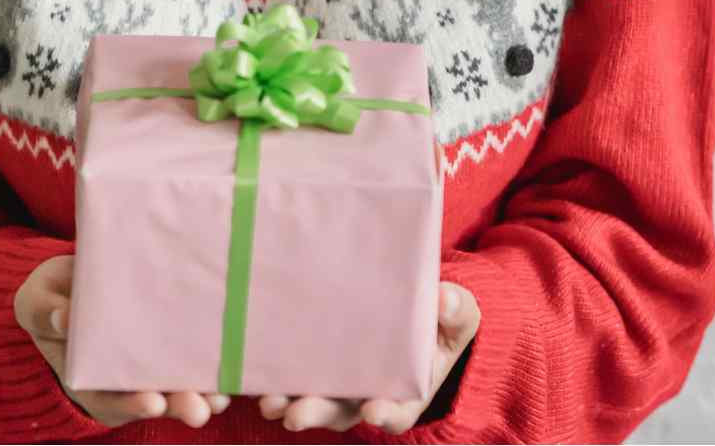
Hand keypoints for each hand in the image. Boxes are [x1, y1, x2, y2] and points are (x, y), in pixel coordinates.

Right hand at [15, 253, 231, 429]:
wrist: (74, 279)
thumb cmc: (52, 295)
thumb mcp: (38, 300)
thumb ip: (46, 311)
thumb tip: (63, 318)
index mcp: (86, 377)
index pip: (109, 398)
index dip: (131, 403)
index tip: (152, 402)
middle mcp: (120, 379)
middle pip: (151, 398)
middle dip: (178, 405)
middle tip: (200, 409)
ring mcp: (144, 364)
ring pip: (175, 386)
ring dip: (200, 393)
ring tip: (221, 397)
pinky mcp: (166, 342)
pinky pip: (188, 359)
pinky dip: (208, 366)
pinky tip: (231, 366)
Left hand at [258, 281, 479, 434]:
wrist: (417, 307)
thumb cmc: (441, 318)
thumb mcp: (457, 314)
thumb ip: (455, 310)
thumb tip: (445, 300)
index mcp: (407, 390)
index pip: (396, 411)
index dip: (384, 415)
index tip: (373, 412)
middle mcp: (368, 393)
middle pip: (342, 411)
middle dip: (318, 413)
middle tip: (296, 415)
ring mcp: (340, 382)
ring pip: (313, 400)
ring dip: (289, 403)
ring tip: (269, 402)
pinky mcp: (318, 362)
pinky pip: (295, 376)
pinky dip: (277, 379)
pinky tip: (257, 375)